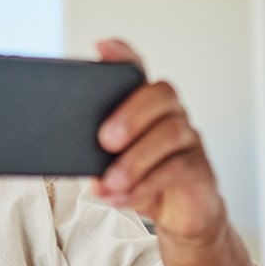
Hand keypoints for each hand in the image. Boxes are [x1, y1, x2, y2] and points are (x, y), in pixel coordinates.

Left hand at [91, 39, 227, 242]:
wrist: (178, 218)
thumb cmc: (140, 181)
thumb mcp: (109, 164)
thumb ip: (92, 152)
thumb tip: (64, 154)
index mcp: (144, 106)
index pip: (136, 71)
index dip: (122, 55)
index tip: (101, 47)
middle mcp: (170, 114)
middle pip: (160, 94)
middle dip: (130, 115)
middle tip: (104, 140)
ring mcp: (189, 139)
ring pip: (171, 133)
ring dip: (135, 160)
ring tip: (109, 182)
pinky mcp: (200, 168)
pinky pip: (177, 169)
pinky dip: (146, 185)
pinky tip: (122, 196)